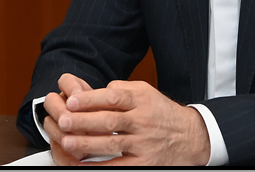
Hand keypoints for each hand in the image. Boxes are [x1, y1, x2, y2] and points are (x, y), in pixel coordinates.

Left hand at [48, 77, 210, 165]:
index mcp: (140, 100)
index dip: (91, 99)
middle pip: (110, 120)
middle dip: (84, 121)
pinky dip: (102, 167)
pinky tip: (84, 164)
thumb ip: (122, 89)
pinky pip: (120, 166)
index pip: (113, 97)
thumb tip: (96, 91)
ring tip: (67, 141)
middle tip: (62, 121)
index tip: (71, 101)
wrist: (191, 136)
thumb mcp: (146, 92)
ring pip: (113, 143)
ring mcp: (145, 143)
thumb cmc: (161, 112)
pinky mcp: (145, 163)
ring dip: (88, 144)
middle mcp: (143, 121)